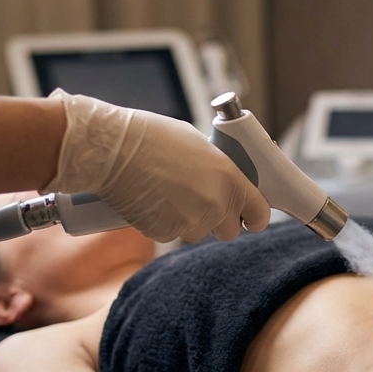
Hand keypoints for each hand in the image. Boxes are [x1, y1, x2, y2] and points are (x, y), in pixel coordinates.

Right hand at [42, 90, 269, 242]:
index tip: (250, 215)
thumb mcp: (199, 145)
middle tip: (200, 199)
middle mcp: (216, 206)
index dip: (255, 216)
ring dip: (189, 219)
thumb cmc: (152, 138)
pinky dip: (164, 222)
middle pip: (230, 230)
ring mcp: (191, 223)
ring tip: (168, 192)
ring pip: (198, 231)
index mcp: (231, 180)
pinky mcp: (165, 233)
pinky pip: (172, 233)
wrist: (112, 151)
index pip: (260, 213)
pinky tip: (153, 199)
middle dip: (220, 219)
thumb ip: (219, 169)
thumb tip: (223, 178)